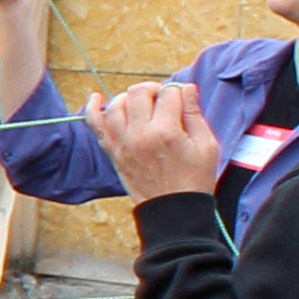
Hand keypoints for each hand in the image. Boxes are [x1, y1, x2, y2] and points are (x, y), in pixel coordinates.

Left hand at [86, 77, 226, 200]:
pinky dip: (92, 109)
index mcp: (166, 132)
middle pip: (138, 93)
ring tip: (142, 102)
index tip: (182, 100)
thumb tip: (186, 88)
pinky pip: (96, 126)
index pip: (168, 94)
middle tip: (163, 98)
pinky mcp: (113, 152)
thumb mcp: (207, 145)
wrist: (174, 211)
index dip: (177, 92)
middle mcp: (140, 135)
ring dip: (129, 97)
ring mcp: (123, 143)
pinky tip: (95, 98)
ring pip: (116, 105)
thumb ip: (194, 114)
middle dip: (153, 89)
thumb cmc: (194, 179)